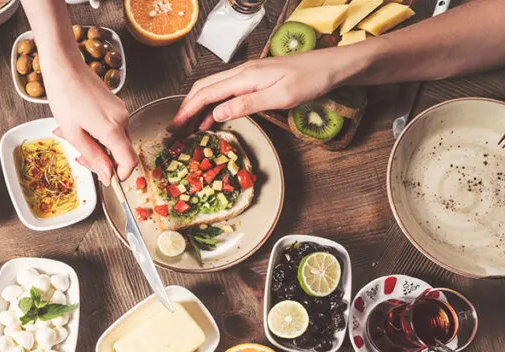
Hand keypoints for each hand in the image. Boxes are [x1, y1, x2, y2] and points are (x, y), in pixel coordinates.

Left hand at [41, 55, 137, 181]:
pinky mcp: (116, 105)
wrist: (64, 66)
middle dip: (101, 158)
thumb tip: (108, 177)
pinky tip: (78, 125)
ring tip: (72, 135)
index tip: (107, 178)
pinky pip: (112, 126)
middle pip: (121, 151)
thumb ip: (93, 156)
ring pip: (115, 139)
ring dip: (96, 144)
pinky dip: (97, 132)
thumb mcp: (73, 133)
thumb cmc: (64, 97)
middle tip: (78, 154)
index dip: (121, 174)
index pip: (130, 161)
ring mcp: (121, 110)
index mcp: (112, 129)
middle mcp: (122, 119)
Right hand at [171, 48, 356, 131]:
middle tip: (175, 130)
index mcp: (245, 77)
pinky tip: (211, 119)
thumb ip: (247, 104)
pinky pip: (225, 92)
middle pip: (203, 89)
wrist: (332, 66)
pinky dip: (213, 106)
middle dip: (186, 109)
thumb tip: (216, 113)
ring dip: (197, 108)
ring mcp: (248, 75)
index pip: (206, 94)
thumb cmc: (311, 80)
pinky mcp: (255, 80)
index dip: (187, 111)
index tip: (174, 128)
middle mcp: (242, 73)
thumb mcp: (280, 96)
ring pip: (212, 89)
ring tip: (187, 128)